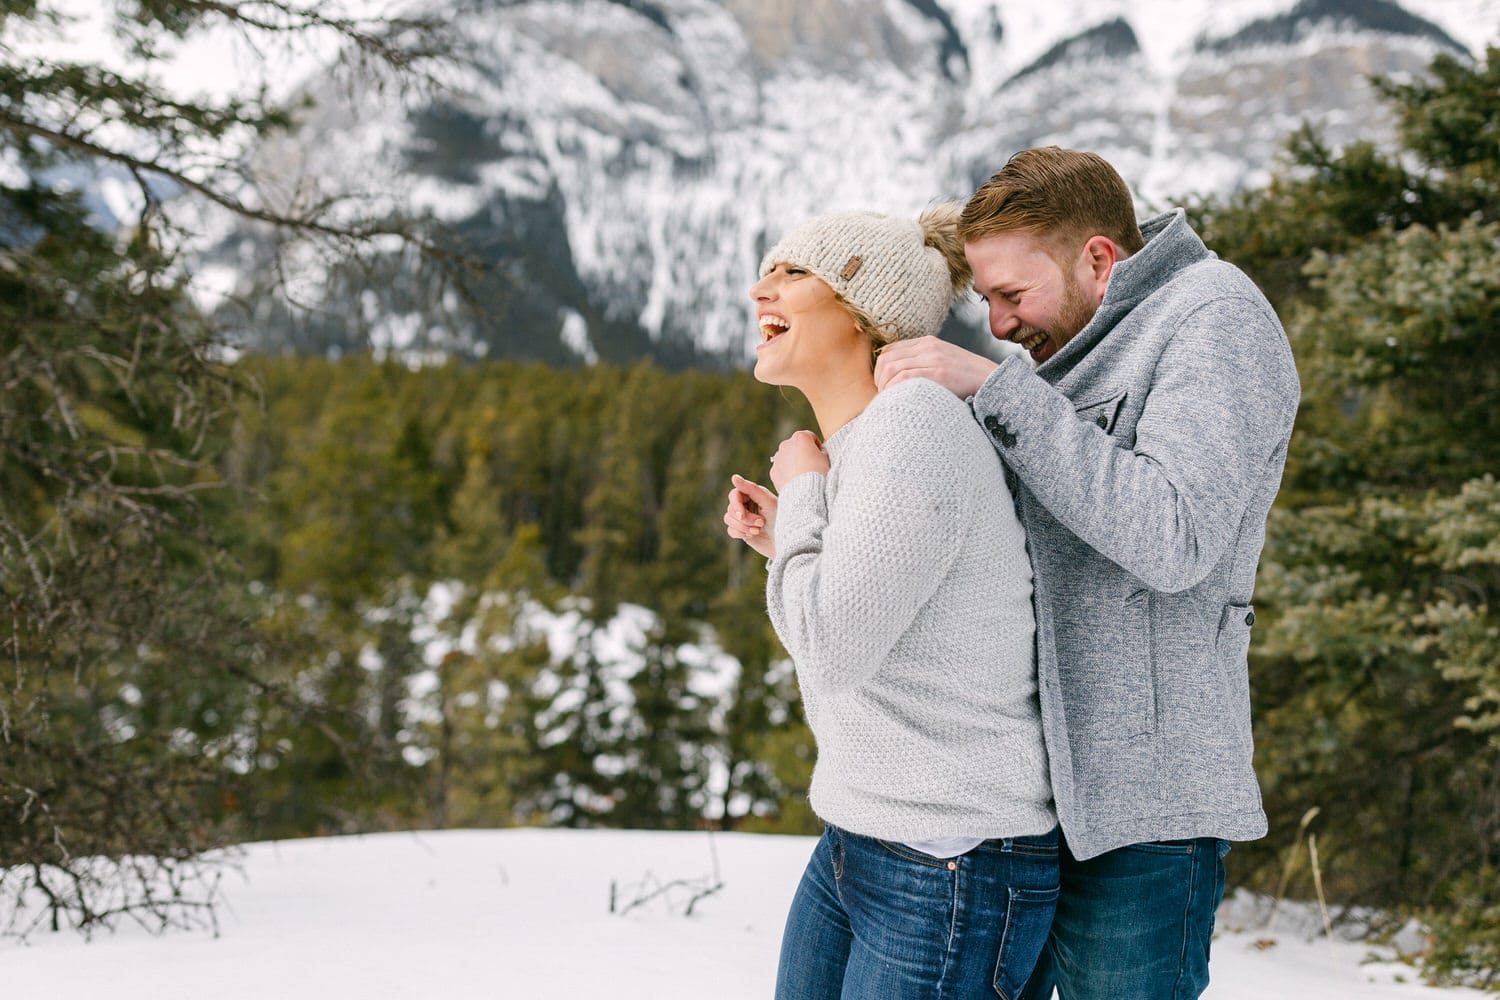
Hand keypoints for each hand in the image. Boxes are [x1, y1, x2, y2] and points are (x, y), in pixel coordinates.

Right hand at [724, 474, 777, 558]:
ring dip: (743, 526)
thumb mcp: (768, 502)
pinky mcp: (741, 530)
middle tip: (761, 523)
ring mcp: (743, 518)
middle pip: (731, 508)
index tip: (742, 515)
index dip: (735, 504)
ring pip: (728, 519)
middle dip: (745, 518)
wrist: (786, 542)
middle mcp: (747, 504)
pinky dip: (740, 533)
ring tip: (758, 530)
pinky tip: (753, 535)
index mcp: (754, 494)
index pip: (734, 494)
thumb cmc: (781, 520)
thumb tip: (733, 477)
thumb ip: (751, 488)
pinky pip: (730, 530)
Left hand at [770, 430, 827, 490]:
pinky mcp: (773, 471)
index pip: (810, 437)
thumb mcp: (826, 457)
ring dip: (794, 463)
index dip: (817, 446)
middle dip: (803, 453)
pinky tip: (795, 481)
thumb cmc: (818, 473)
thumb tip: (818, 452)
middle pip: (796, 446)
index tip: (820, 456)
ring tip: (803, 475)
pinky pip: (781, 470)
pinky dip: (787, 473)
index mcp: (800, 437)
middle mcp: (786, 444)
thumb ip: (821, 451)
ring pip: (787, 458)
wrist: (805, 491)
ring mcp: (778, 458)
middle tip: (811, 466)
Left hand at [874, 336, 998, 396]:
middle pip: (887, 358)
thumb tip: (898, 378)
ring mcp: (933, 358)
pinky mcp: (939, 373)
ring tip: (888, 399)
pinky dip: (894, 389)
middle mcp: (928, 346)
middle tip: (882, 394)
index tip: (882, 384)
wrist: (992, 380)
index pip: (890, 349)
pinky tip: (896, 399)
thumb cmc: (967, 379)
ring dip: (884, 385)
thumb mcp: (943, 362)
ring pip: (891, 367)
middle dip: (878, 378)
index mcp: (928, 342)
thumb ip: (924, 363)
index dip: (880, 368)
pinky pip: (904, 377)